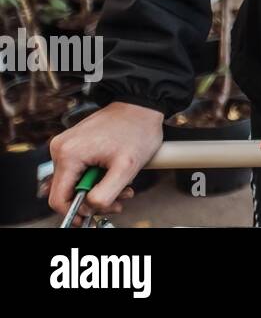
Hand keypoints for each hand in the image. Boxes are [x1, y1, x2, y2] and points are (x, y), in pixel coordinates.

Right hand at [45, 101, 163, 224]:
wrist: (142, 106)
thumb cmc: (137, 130)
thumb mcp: (126, 167)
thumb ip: (106, 193)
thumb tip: (90, 207)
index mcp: (68, 155)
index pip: (58, 199)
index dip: (76, 212)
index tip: (93, 215)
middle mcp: (61, 149)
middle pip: (68, 191)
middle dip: (94, 200)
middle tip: (118, 200)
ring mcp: (67, 145)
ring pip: (77, 182)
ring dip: (99, 189)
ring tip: (123, 186)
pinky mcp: (75, 144)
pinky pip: (80, 170)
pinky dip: (98, 177)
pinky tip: (115, 174)